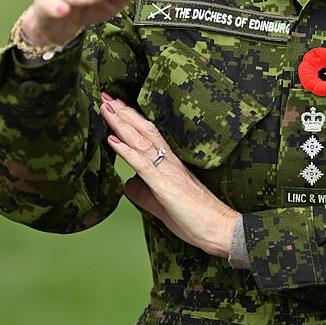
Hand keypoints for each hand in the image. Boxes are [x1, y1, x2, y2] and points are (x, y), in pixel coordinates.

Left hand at [100, 96, 239, 258]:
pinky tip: (112, 140)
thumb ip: (143, 192)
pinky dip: (126, 151)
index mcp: (170, 164)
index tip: (115, 105)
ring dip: (121, 123)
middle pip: (143, 130)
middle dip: (123, 113)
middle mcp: (169, 162)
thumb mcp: (162, 203)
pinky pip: (143, 164)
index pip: (148, 135)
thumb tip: (127, 183)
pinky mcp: (165, 185)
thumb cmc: (196, 217)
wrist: (220, 228)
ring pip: (141, 141)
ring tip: (106, 107)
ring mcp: (167, 171)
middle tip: (105, 96)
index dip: (131, 119)